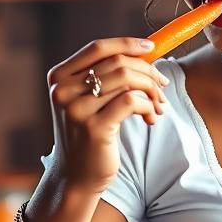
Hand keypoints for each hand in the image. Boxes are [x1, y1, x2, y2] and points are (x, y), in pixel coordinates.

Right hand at [46, 36, 168, 193]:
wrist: (75, 177)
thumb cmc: (89, 137)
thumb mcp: (90, 102)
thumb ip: (106, 78)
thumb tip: (145, 53)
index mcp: (59, 78)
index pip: (98, 48)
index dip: (127, 44)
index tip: (152, 48)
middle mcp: (63, 90)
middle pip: (117, 63)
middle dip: (147, 72)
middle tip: (162, 87)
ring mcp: (76, 109)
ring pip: (126, 79)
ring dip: (151, 90)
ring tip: (158, 107)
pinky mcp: (94, 128)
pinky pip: (131, 101)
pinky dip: (148, 106)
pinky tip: (151, 118)